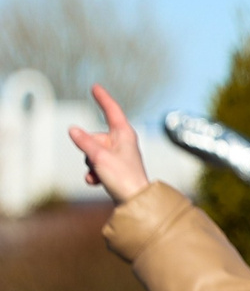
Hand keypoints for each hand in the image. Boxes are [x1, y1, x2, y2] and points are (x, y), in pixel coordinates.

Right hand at [65, 86, 151, 203]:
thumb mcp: (99, 156)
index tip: (95, 87)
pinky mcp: (116, 169)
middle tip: (99, 164)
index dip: (103, 98)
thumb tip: (73, 129)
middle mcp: (123, 143)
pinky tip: (98, 182)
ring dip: (91, 164)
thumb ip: (84, 142)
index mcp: (125, 134)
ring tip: (102, 175)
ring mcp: (120, 156)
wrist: (135, 203)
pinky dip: (94, 173)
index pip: (112, 111)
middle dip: (89, 150)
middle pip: (94, 137)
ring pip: (93, 153)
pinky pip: (96, 165)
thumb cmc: (124, 178)